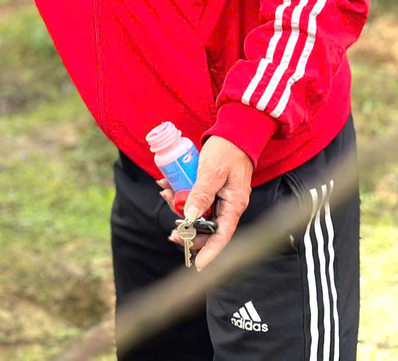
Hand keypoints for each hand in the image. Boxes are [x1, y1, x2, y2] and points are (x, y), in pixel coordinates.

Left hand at [165, 136, 252, 269]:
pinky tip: (167, 184)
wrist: (233, 132)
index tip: (198, 266)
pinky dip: (181, 194)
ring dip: (179, 206)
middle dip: (187, 229)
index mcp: (233, 205)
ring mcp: (220, 198)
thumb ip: (201, 193)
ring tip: (164, 191)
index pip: (222, 236)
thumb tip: (189, 217)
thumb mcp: (211, 171)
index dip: (210, 252)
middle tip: (170, 230)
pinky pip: (195, 198)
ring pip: (198, 213)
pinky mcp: (211, 189)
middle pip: (206, 228)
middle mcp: (228, 205)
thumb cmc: (226, 151)